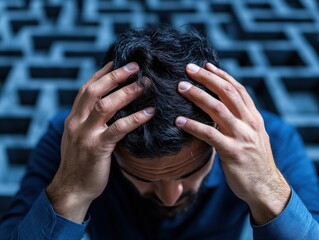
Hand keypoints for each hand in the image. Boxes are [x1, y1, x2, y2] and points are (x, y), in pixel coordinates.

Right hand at [46, 62, 154, 222]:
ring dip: (127, 92)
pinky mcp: (97, 149)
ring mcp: (85, 135)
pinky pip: (118, 129)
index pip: (86, 88)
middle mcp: (76, 122)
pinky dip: (135, 119)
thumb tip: (110, 107)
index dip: (102, 73)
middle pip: (95, 91)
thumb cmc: (81, 162)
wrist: (72, 189)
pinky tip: (151, 113)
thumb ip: (90, 121)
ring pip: (105, 106)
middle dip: (115, 76)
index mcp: (73, 118)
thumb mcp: (80, 137)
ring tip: (145, 84)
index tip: (117, 61)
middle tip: (136, 66)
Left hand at [176, 63, 290, 224]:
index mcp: (254, 117)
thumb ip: (239, 121)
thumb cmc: (254, 161)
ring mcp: (242, 136)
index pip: (238, 89)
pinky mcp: (232, 152)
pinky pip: (209, 135)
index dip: (222, 75)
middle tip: (189, 68)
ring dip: (197, 95)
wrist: (265, 187)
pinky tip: (179, 121)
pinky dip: (193, 126)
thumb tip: (220, 108)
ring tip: (180, 87)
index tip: (206, 65)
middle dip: (207, 78)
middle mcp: (249, 122)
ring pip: (218, 109)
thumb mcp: (252, 136)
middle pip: (227, 92)